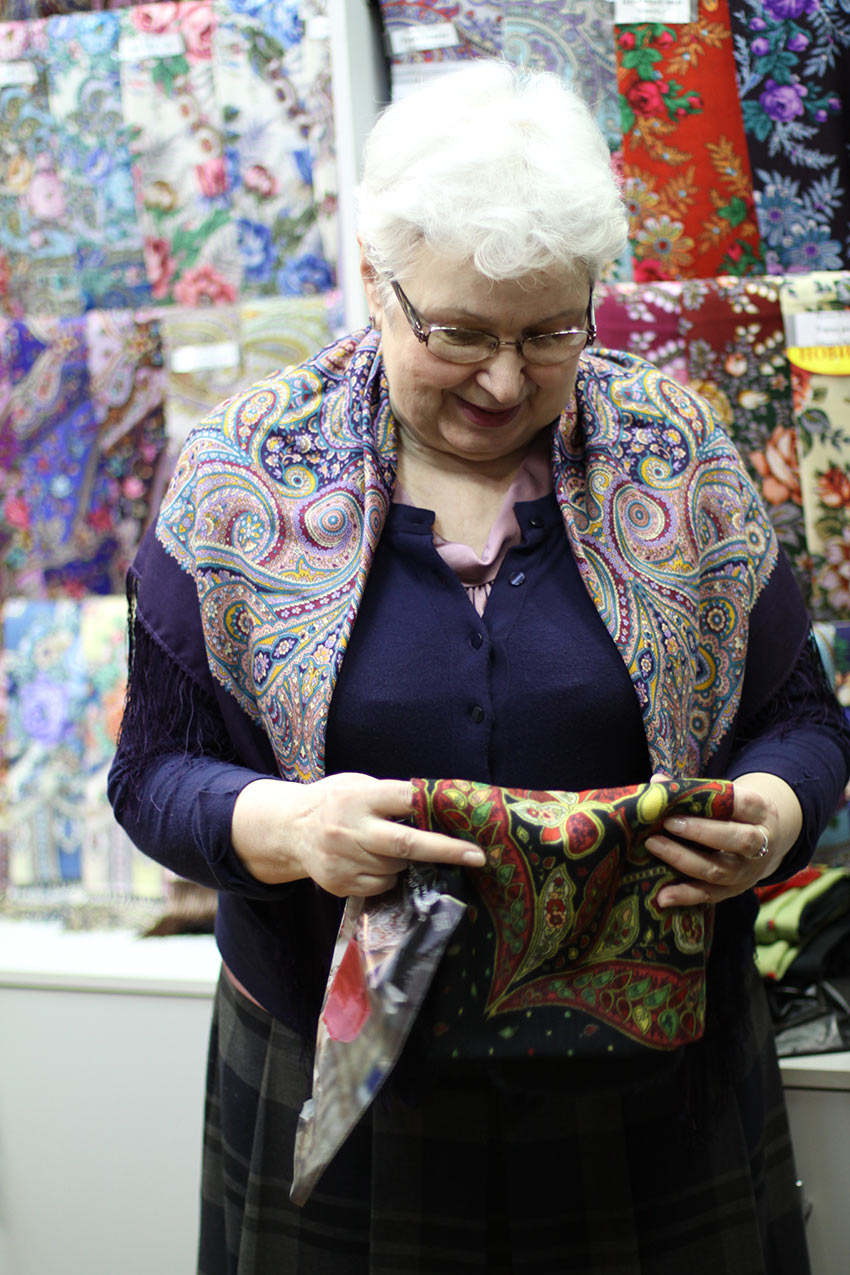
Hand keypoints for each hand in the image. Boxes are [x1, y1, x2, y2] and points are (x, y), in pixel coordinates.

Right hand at [231, 771, 483, 896]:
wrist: (290, 829)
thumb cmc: (336, 801)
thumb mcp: (360, 785)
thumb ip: (392, 796)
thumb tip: (440, 807)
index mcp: (360, 797)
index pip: (406, 801)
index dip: (439, 810)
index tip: (468, 822)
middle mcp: (351, 828)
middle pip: (406, 845)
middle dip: (445, 851)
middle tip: (476, 857)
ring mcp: (343, 859)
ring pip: (396, 867)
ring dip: (406, 861)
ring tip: (390, 846)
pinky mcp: (340, 883)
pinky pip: (381, 884)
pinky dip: (387, 875)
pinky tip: (373, 861)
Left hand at [644, 771, 802, 907]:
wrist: (761, 844)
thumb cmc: (732, 814)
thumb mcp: (726, 797)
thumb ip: (694, 790)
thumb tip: (657, 784)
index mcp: (762, 813)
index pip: (745, 804)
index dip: (717, 801)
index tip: (685, 796)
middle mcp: (761, 845)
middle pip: (739, 840)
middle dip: (701, 832)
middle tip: (669, 823)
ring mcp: (748, 871)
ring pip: (720, 870)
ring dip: (684, 859)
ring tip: (654, 845)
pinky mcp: (733, 891)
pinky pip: (709, 895)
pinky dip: (685, 896)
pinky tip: (662, 896)